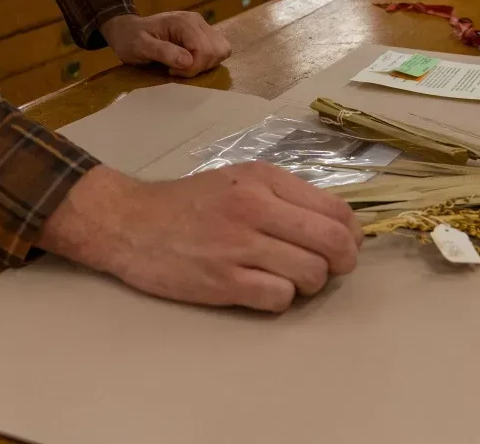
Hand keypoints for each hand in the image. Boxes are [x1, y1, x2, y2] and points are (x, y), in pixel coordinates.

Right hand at [38, 163, 362, 311]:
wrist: (129, 222)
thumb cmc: (188, 202)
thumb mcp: (238, 180)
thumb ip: (284, 196)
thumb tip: (335, 224)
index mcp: (264, 179)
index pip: (336, 210)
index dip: (350, 234)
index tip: (341, 245)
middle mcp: (256, 208)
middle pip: (334, 243)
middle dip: (341, 263)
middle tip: (326, 269)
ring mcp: (239, 246)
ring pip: (312, 274)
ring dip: (309, 283)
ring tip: (289, 278)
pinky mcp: (223, 281)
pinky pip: (279, 298)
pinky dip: (280, 299)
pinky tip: (262, 289)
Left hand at [101, 12, 231, 77]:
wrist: (127, 30)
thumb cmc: (130, 39)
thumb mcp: (140, 47)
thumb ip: (164, 52)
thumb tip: (189, 61)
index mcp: (183, 22)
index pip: (204, 50)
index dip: (192, 67)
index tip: (172, 70)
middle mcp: (197, 21)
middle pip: (217, 50)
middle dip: (199, 67)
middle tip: (177, 68)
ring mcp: (202, 26)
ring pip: (222, 50)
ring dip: (205, 64)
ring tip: (183, 65)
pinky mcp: (203, 33)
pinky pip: (218, 49)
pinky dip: (208, 60)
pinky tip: (190, 61)